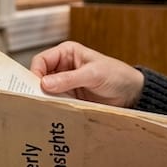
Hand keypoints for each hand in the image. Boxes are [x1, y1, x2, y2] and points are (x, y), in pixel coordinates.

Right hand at [28, 41, 144, 106]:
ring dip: (45, 99)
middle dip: (37, 88)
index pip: (41, 60)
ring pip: (45, 91)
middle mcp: (63, 67)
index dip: (35, 72)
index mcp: (67, 53)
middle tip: (36, 100)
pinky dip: (53, 107)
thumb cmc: (116, 75)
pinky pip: (55, 102)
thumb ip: (69, 79)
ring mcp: (65, 84)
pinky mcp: (69, 98)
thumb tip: (45, 84)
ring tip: (44, 108)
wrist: (131, 94)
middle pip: (40, 76)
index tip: (36, 87)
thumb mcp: (93, 74)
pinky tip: (53, 113)